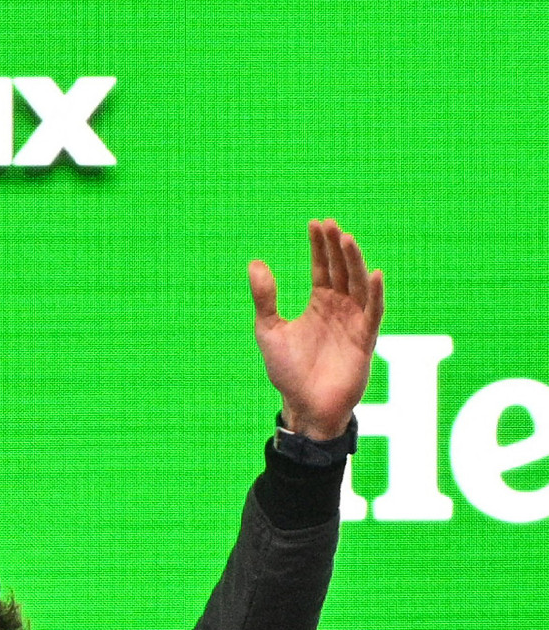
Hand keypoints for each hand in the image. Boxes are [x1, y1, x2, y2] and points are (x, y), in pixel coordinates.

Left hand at [247, 220, 383, 438]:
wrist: (304, 406)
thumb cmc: (288, 372)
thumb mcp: (269, 330)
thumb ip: (265, 298)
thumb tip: (255, 262)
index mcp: (320, 304)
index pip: (322, 267)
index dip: (319, 246)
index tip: (315, 223)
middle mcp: (340, 308)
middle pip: (342, 270)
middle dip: (337, 247)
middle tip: (331, 224)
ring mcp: (354, 322)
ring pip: (358, 284)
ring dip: (354, 262)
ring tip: (346, 239)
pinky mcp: (365, 340)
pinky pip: (373, 312)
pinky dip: (375, 293)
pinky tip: (373, 274)